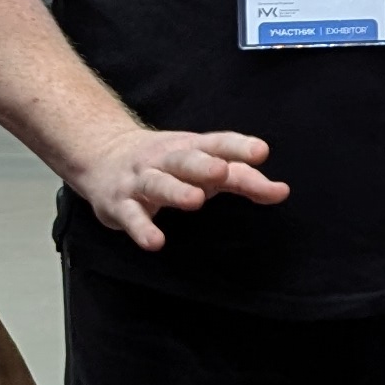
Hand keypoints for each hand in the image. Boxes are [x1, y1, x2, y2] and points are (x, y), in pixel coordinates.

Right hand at [64, 121, 286, 252]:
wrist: (102, 155)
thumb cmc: (169, 164)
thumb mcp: (205, 166)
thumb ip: (244, 178)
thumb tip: (282, 192)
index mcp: (191, 147)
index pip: (217, 143)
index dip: (239, 147)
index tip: (262, 152)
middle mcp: (165, 159)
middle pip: (185, 159)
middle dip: (204, 165)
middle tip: (223, 171)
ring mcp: (140, 180)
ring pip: (157, 183)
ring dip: (176, 191)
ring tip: (196, 201)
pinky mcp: (120, 204)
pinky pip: (131, 216)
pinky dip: (142, 229)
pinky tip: (155, 242)